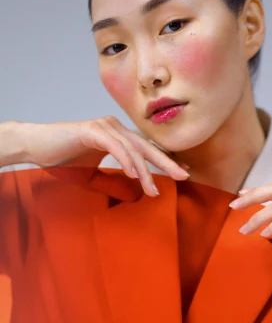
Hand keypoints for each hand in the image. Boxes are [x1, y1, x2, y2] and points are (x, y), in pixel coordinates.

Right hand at [16, 117, 188, 197]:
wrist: (36, 147)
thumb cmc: (61, 160)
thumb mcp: (92, 178)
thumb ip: (112, 184)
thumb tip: (133, 196)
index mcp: (118, 136)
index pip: (146, 149)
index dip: (165, 160)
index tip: (183, 172)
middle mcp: (115, 128)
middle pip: (146, 147)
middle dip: (166, 162)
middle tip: (184, 176)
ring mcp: (105, 127)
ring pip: (133, 150)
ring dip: (144, 171)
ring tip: (153, 190)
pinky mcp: (92, 130)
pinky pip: (115, 146)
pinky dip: (126, 160)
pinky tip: (134, 174)